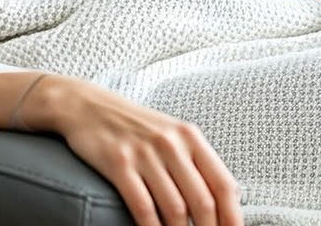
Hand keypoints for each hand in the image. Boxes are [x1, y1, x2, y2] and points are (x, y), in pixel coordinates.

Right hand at [53, 77, 243, 225]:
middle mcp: (171, 143)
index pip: (224, 185)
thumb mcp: (170, 135)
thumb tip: (226, 203)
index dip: (233, 219)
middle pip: (202, 203)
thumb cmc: (134, 126)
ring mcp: (144, 153)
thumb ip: (196, 163)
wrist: (88, 105)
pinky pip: (143, 208)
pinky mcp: (119, 163)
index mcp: (190, 137)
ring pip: (175, 210)